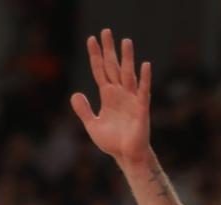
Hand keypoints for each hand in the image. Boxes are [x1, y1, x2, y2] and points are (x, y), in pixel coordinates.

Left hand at [70, 30, 151, 166]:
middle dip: (109, 50)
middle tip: (106, 31)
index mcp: (108, 96)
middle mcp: (120, 93)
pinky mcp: (141, 109)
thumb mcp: (92, 125)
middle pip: (113, 67)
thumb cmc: (112, 142)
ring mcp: (131, 99)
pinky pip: (143, 91)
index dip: (95, 56)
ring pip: (128, 74)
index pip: (100, 71)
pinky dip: (145, 79)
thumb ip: (84, 110)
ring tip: (126, 41)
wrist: (126, 156)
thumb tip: (75, 94)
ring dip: (127, 58)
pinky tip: (145, 65)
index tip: (91, 39)